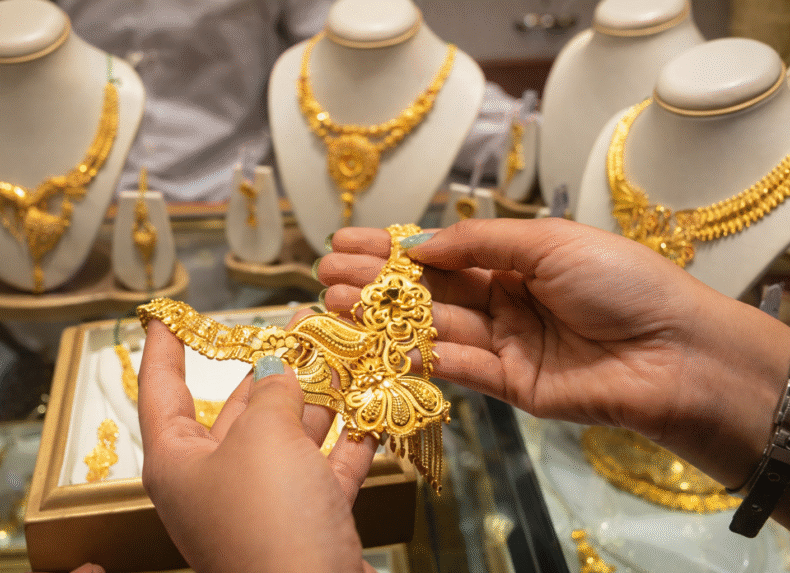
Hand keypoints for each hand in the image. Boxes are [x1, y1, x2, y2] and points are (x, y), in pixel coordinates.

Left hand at [138, 318, 377, 572]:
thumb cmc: (269, 516)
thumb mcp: (264, 437)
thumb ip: (274, 391)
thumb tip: (280, 369)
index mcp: (179, 461)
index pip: (162, 390)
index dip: (166, 347)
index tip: (168, 314)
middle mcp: (218, 479)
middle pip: (241, 408)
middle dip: (272, 363)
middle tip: (300, 321)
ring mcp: (265, 501)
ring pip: (291, 434)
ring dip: (320, 393)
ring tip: (342, 345)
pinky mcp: (308, 518)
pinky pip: (327, 466)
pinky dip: (349, 437)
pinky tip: (371, 402)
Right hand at [317, 218, 789, 491]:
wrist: (673, 351)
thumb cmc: (620, 281)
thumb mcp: (548, 242)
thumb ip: (480, 242)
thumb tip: (419, 242)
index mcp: (516, 259)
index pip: (442, 252)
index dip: (393, 246)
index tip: (345, 240)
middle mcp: (504, 299)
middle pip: (428, 291)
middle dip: (377, 281)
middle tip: (327, 273)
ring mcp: (504, 343)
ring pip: (433, 328)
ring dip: (385, 317)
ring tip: (338, 302)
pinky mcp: (509, 385)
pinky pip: (457, 368)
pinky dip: (420, 356)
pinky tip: (382, 342)